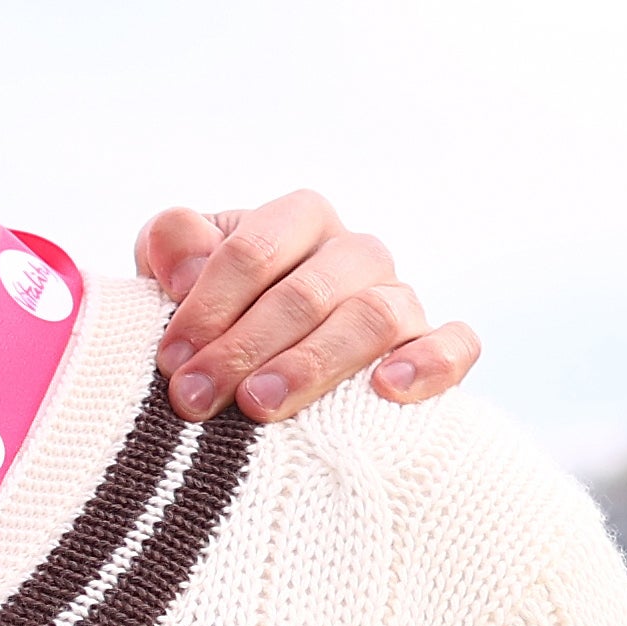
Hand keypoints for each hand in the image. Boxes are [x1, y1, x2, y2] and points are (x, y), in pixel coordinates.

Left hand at [130, 196, 480, 421]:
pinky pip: (455, 344)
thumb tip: (183, 265)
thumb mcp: (175, 275)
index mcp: (299, 220)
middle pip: (310, 289)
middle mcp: (355, 253)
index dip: (208, 304)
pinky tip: (386, 390)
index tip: (171, 359)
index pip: (256, 248)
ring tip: (260, 405)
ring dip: (313, 362)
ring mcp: (400, 298)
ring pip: (374, 316)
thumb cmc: (214, 318)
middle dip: (245, 346)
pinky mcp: (434, 346)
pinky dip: (428, 362)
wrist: (260, 368)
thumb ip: (172, 247)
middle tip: (196, 398)